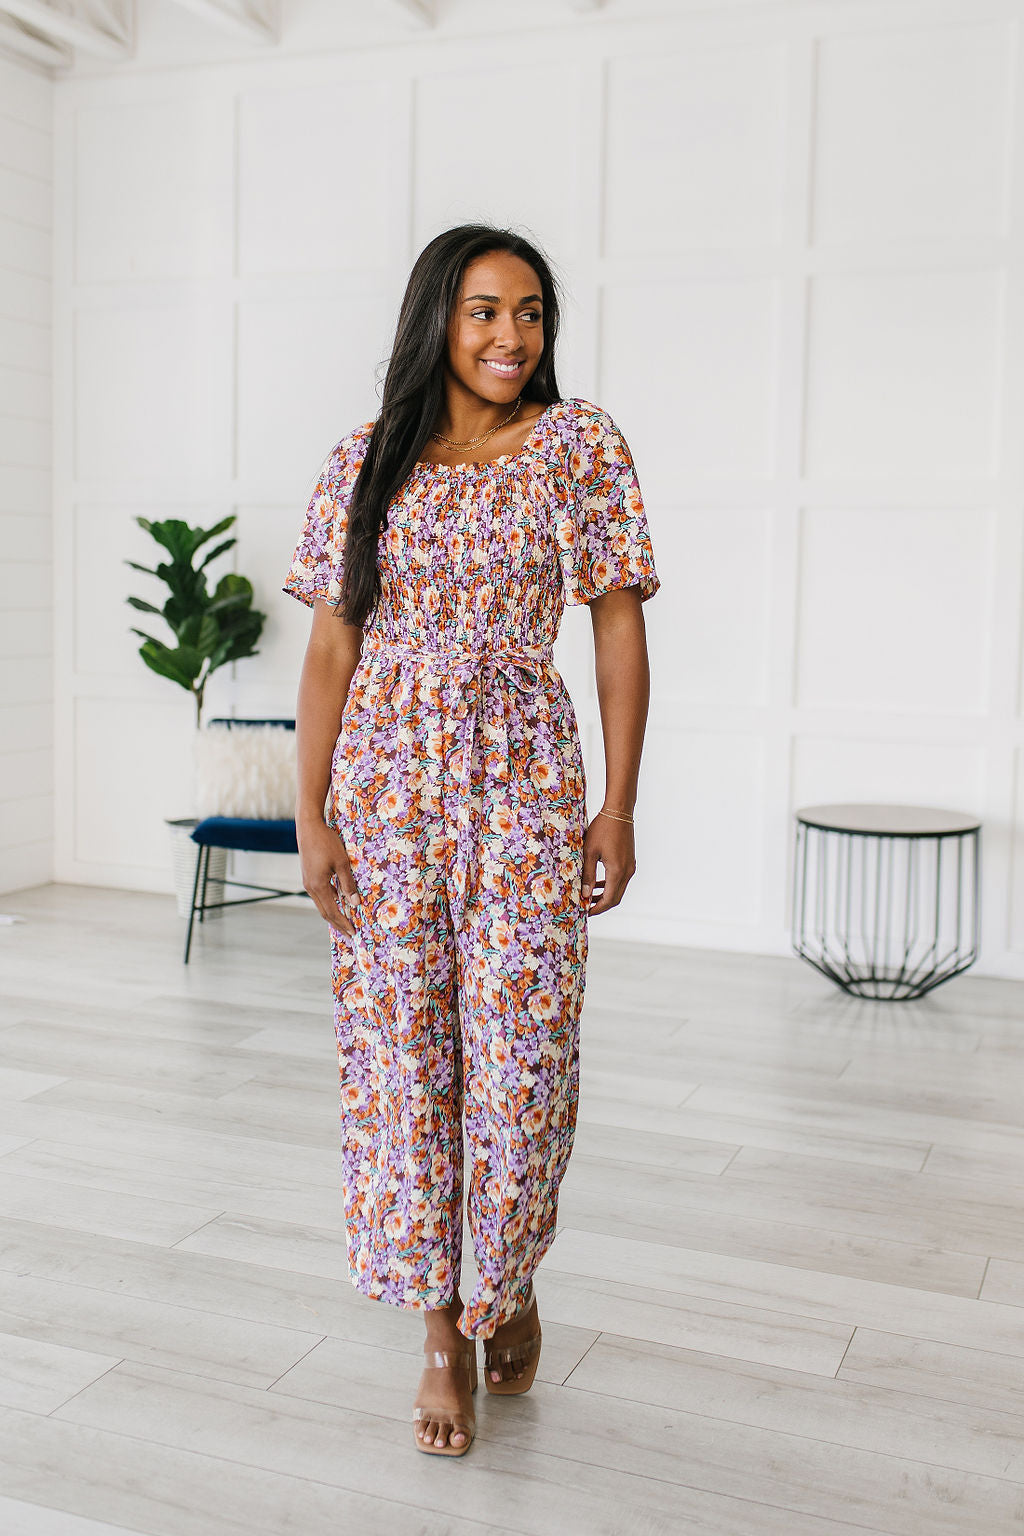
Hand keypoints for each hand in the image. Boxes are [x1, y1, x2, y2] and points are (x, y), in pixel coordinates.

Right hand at [297, 819, 360, 938]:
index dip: (343, 923)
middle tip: (349, 935)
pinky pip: (320, 894)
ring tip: (344, 922)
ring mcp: (308, 882)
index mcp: (318, 886)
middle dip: (338, 924)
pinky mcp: (309, 876)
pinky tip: (338, 903)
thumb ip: (348, 883)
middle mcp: (310, 887)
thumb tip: (355, 903)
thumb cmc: (327, 842)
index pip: (332, 912)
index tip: (353, 933)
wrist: (308, 827)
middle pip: (324, 912)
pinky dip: (329, 902)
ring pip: (321, 903)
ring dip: (333, 914)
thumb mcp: (342, 863)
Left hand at [581, 811, 635, 915]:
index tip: (584, 912)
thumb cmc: (602, 829)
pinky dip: (610, 885)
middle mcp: (627, 871)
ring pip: (619, 889)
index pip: (609, 899)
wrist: (618, 811)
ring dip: (605, 895)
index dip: (597, 908)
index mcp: (617, 871)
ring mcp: (630, 866)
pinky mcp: (630, 861)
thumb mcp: (589, 852)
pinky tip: (598, 883)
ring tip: (589, 897)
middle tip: (585, 907)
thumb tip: (585, 894)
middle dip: (601, 905)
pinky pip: (621, 879)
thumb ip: (588, 874)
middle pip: (616, 898)